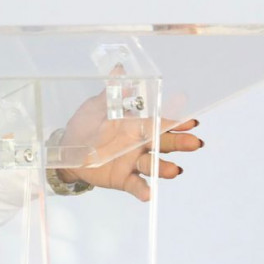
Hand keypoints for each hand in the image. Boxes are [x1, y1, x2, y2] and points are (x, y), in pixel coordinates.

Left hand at [56, 91, 203, 201]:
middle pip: (163, 144)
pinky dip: (141, 189)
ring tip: (174, 170)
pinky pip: (134, 184)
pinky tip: (148, 193)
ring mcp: (132, 162)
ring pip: (152, 165)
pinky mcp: (122, 178)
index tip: (192, 122)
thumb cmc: (86, 125)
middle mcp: (139, 144)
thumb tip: (119, 69)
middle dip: (179, 143)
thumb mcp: (98, 106)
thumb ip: (112, 92)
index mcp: (136, 125)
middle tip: (195, 143)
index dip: (176, 123)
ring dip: (164, 168)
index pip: (160, 123)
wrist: (67, 148)